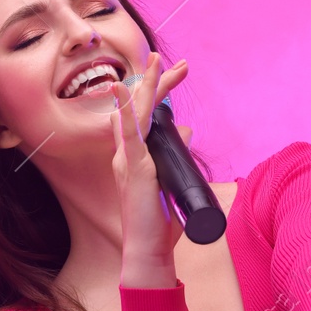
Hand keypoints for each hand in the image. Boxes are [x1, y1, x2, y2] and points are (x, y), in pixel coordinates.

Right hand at [109, 52, 189, 265]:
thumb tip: (187, 129)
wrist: (148, 249)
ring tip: (157, 61)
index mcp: (134, 158)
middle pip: (141, 108)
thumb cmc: (160, 222)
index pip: (145, 117)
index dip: (158, 95)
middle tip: (178, 62)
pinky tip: (124, 88)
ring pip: (137, 113)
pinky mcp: (134, 167)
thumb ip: (178, 156)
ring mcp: (128, 159)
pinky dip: (127, 109)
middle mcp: (126, 154)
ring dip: (148, 85)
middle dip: (158, 82)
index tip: (175, 74)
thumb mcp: (173, 181)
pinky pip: (128, 133)